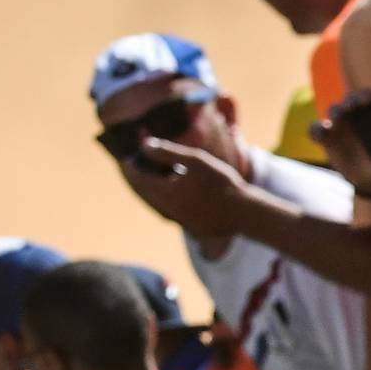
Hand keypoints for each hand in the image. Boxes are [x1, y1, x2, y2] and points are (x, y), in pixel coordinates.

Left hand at [122, 137, 251, 231]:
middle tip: (133, 165)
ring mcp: (175, 218)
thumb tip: (145, 145)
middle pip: (141, 191)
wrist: (243, 212)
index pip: (136, 177)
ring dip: (147, 188)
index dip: (130, 165)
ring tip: (149, 176)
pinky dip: (161, 197)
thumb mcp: (195, 161)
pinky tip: (170, 190)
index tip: (127, 155)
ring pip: (153, 201)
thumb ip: (168, 152)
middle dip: (135, 177)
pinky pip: (166, 209)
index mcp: (163, 192)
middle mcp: (164, 208)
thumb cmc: (221, 182)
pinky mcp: (186, 224)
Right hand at [314, 88, 370, 197]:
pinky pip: (316, 130)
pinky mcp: (326, 138)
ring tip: (338, 116)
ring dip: (336, 111)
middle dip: (351, 101)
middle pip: (351, 100)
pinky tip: (321, 135)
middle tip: (353, 105)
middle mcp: (356, 114)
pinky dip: (315, 130)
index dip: (369, 95)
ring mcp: (340, 124)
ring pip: (334, 111)